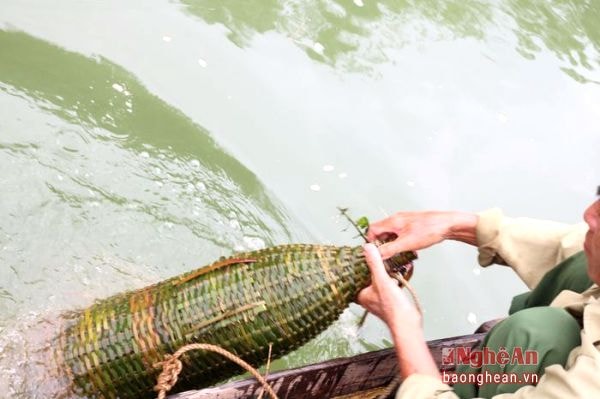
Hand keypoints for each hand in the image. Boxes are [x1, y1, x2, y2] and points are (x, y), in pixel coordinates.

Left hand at [358, 243, 440, 379]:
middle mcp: (367, 297)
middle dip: (369, 267)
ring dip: (380, 272)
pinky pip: (386, 284)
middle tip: (370, 254)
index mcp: (360, 295)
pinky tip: (394, 270)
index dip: (355, 266)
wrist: (407, 322)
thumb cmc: (392, 306)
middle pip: (365, 278)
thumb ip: (374, 263)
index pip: (353, 277)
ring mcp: (378, 299)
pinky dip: (390, 277)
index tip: (357, 255)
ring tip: (382, 259)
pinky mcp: (389, 299)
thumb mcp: (381, 280)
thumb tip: (367, 247)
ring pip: (376, 281)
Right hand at [366, 211, 478, 258]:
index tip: (374, 253)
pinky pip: (400, 235)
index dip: (370, 242)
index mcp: (393, 221)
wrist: (448, 224)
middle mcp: (397, 219)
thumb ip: (389, 249)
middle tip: (386, 257)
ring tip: (398, 256)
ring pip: (391, 234)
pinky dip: (401, 243)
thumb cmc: (429, 230)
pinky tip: (408, 251)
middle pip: (381, 232)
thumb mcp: (407, 243)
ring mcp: (405, 222)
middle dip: (382, 245)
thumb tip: (374, 254)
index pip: (372, 229)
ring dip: (392, 245)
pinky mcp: (412, 226)